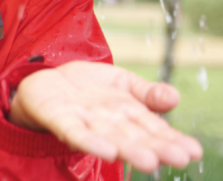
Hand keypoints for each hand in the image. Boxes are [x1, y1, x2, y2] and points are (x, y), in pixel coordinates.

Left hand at [8, 61, 202, 172]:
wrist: (47, 77)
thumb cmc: (88, 86)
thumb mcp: (121, 81)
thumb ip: (146, 91)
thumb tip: (174, 97)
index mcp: (127, 114)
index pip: (152, 128)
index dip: (171, 140)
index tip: (193, 151)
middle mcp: (108, 123)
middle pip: (132, 137)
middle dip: (154, 148)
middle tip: (178, 159)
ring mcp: (84, 123)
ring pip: (108, 138)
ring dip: (127, 150)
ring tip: (148, 161)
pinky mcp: (59, 120)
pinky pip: (75, 133)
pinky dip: (90, 142)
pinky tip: (106, 151)